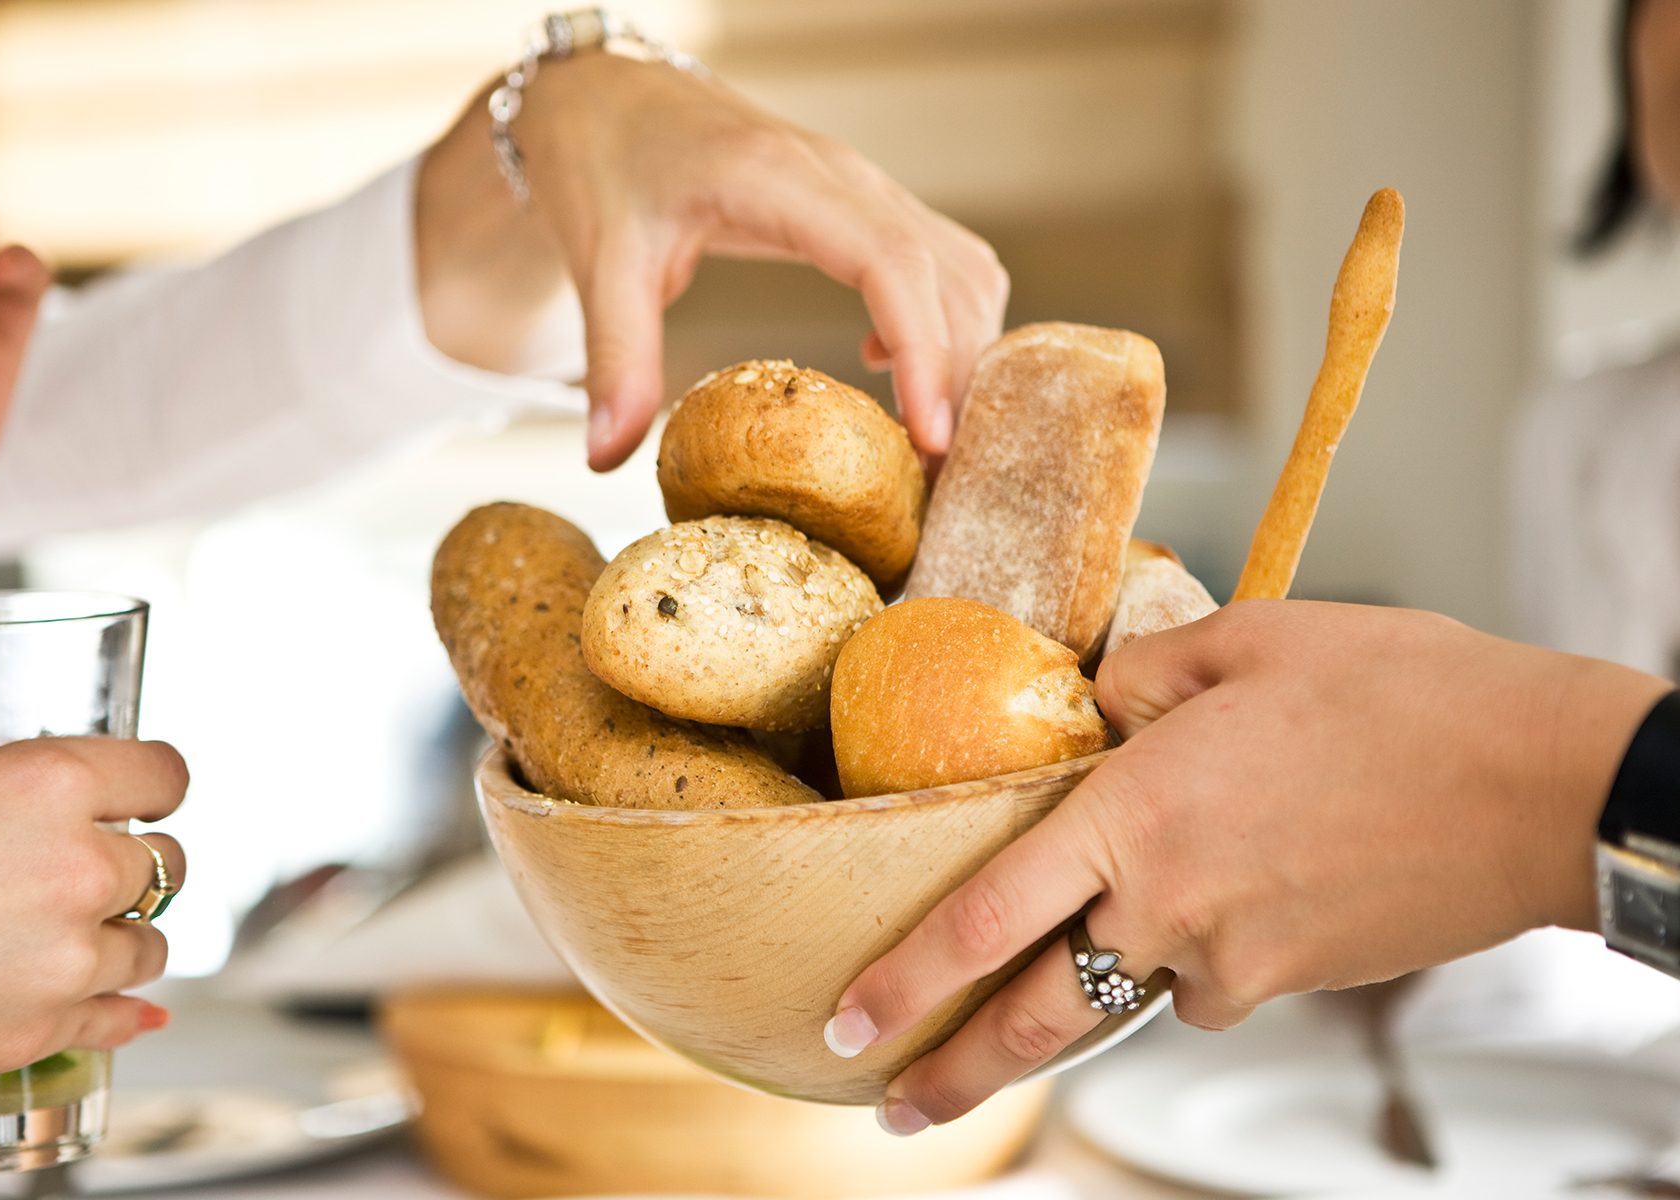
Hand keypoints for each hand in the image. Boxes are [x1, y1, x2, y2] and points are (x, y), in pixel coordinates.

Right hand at [0, 738, 188, 1084]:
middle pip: (167, 863)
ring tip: (70, 937)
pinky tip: (123, 1005)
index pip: (166, 775)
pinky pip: (120, 1014)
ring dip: (124, 938)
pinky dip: (118, 1009)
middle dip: (133, 868)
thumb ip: (34, 801)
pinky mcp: (44, 1025)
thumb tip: (112, 817)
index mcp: (48, 783)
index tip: (150, 802)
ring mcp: (68, 953)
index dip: (157, 790)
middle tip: (87, 876)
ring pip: (152, 944)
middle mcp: (77, 865)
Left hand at [417, 54, 1007, 469]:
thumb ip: (615, 357)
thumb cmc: (603, 163)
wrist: (606, 93)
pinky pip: (939, 260)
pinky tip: (886, 368)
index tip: (930, 438)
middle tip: (938, 475)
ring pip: (959, 268)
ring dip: (962, 354)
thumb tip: (604, 459)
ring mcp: (862, 186)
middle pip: (947, 275)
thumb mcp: (602, 261)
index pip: (892, 262)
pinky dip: (943, 322)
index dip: (926, 352)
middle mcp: (844, 176)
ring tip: (929, 442)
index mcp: (782, 180)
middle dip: (957, 377)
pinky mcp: (863, 202)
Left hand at [828, 600, 1670, 1133]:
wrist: (1543, 782)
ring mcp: (1233, 957)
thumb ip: (1143, 677)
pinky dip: (1195, 955)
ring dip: (1081, 1001)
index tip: (845, 1021)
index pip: (983, 915)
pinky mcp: (1292, 984)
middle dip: (951, 1074)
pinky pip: (1209, 983)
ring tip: (1043, 1010)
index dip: (903, 979)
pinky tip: (1238, 896)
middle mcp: (1167, 903)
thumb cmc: (1399, 692)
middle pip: (1032, 1016)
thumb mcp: (1249, 640)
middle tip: (894, 1107)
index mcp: (1134, 812)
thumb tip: (1097, 704)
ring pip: (1128, 990)